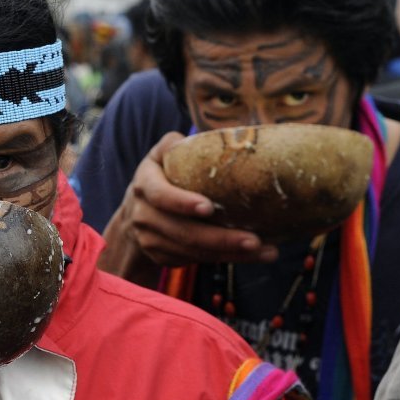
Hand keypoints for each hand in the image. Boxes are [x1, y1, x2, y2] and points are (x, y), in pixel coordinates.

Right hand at [99, 132, 277, 277]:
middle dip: (220, 238)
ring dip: (230, 254)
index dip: (182, 202)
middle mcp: (143, 215)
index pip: (160, 195)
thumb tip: (214, 138)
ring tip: (266, 251)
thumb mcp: (161, 155)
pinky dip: (224, 259)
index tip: (208, 208)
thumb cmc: (159, 176)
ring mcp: (150, 240)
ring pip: (192, 251)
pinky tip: (250, 256)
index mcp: (144, 184)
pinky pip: (195, 261)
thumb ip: (177, 144)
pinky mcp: (162, 257)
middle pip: (182, 231)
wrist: (134, 214)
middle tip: (254, 240)